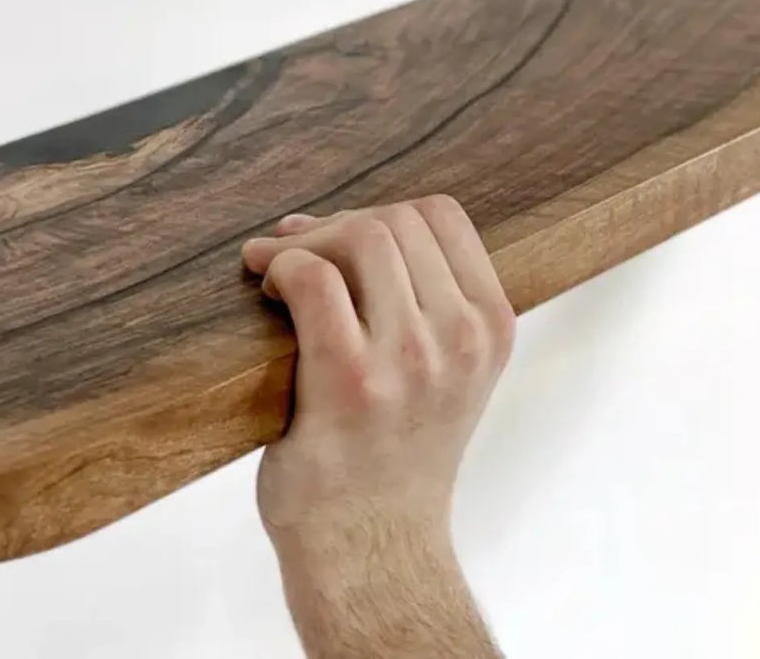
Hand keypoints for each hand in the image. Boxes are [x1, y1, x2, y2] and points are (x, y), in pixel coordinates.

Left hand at [241, 197, 514, 626]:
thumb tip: (341, 222)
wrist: (372, 549)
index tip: (339, 239)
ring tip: (273, 268)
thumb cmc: (394, 454)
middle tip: (293, 253)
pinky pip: (315, 282)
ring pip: (361, 238)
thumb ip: (429, 299)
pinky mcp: (349, 382)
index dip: (382, 211)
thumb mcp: (451, 370)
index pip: (442, 216)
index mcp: (490, 326)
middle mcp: (460, 338)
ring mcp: (410, 360)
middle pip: (395, 220)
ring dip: (305, 241)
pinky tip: (268, 288)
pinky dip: (285, 267)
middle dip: (335, 224)